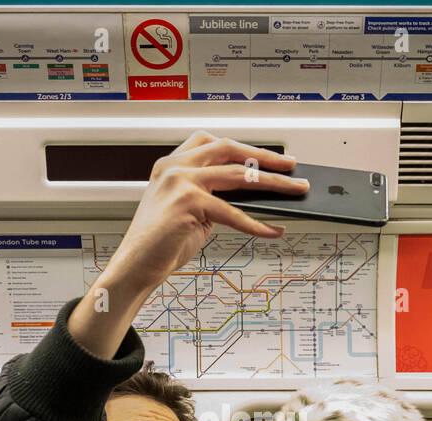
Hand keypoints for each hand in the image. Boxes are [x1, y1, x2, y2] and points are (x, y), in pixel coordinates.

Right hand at [107, 132, 308, 290]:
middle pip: (229, 149)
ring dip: (273, 183)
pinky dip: (258, 224)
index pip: (212, 142)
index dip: (244, 147)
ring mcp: (180, 182)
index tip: (268, 155)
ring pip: (239, 176)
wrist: (135, 266)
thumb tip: (254, 194)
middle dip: (266, 157)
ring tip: (296, 191)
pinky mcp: (188, 203)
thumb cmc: (161, 243)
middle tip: (292, 166)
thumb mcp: (190, 211)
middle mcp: (175, 167)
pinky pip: (234, 213)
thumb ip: (214, 196)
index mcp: (171, 164)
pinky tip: (273, 230)